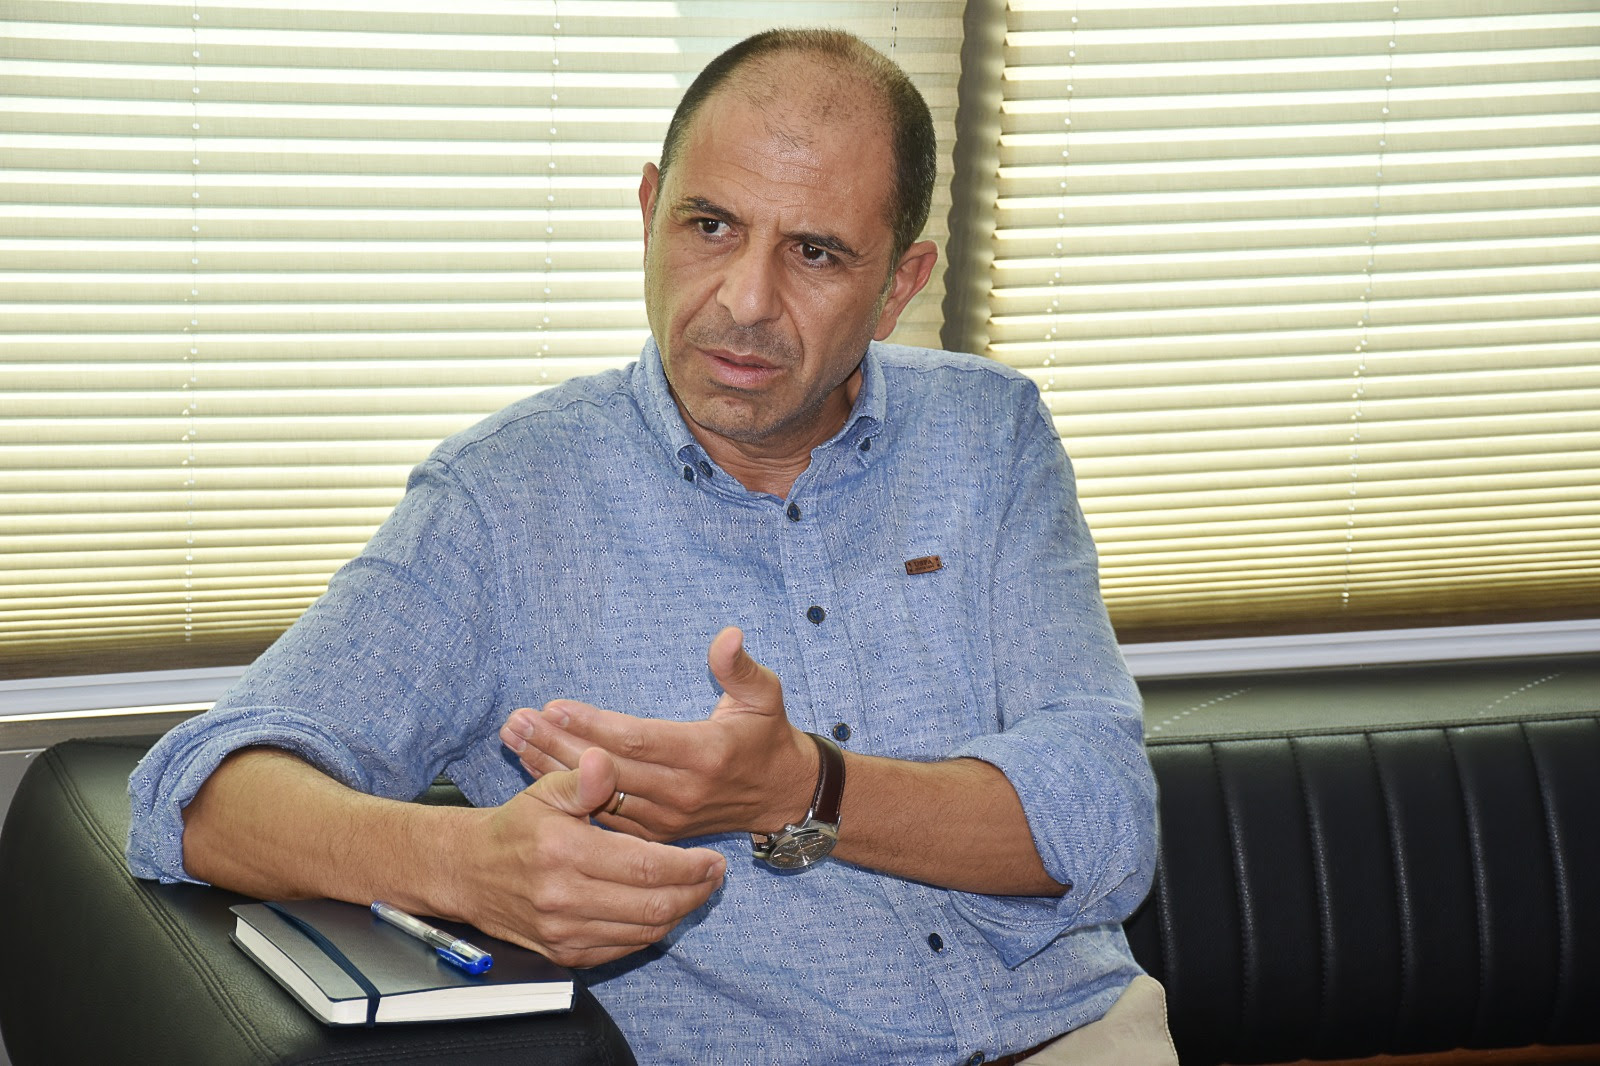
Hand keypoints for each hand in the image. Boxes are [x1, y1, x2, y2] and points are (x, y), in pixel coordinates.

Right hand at [453, 746, 726, 967]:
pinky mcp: (564, 954)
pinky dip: (651, 931)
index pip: (645, 865)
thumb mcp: (544, 791)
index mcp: (564, 852)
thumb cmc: (515, 828)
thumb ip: (581, 779)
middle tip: (715, 876)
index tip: (713, 858)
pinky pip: (623, 948)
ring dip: (679, 912)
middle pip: (652, 905)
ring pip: (643, 931)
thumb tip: (604, 761)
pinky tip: (664, 909)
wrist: (469, 872)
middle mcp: (564, 898)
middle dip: (695, 891)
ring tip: (697, 890)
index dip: (688, 865)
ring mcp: (563, 932)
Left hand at [499, 627, 817, 842]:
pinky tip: (533, 769)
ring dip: (550, 767)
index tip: (553, 705)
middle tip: (516, 721)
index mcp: (705, 755)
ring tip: (512, 740)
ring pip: (597, 795)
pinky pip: (602, 814)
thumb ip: (740, 667)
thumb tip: (727, 634)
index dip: (593, 725)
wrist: (781, 797)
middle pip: (607, 769)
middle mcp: (681, 792)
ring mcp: (665, 818)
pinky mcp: (654, 834)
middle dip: (557, 743)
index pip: (638, 739)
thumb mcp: (765, 695)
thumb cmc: (767, 736)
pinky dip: (566, 792)